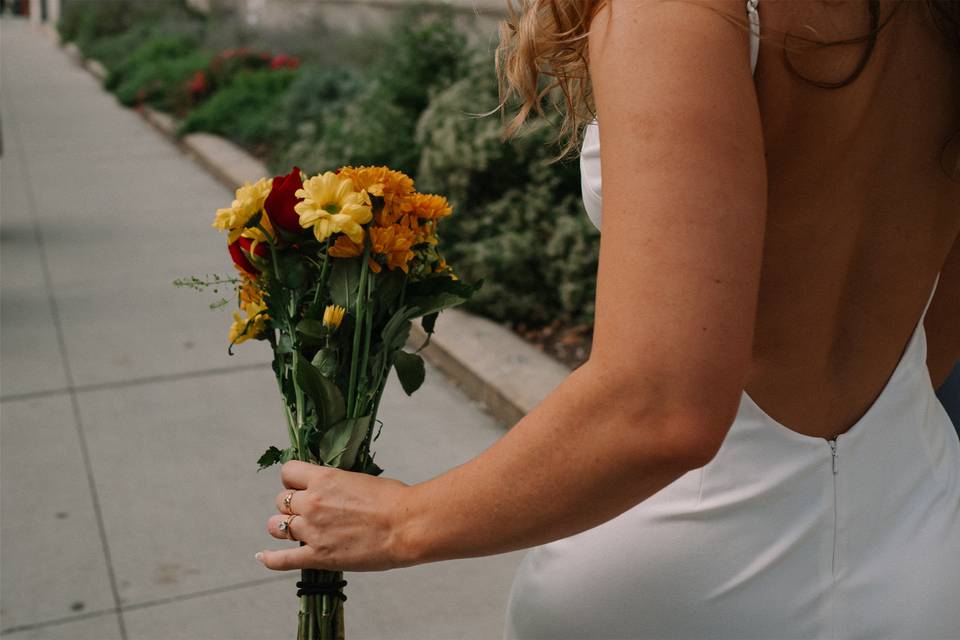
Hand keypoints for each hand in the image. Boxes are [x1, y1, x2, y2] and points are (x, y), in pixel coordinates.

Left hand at [256, 460, 415, 571]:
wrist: (406, 526)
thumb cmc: (393, 500)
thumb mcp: (360, 480)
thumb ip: (337, 485)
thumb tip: (332, 491)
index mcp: (324, 479)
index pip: (288, 472)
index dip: (293, 480)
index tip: (300, 485)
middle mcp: (312, 502)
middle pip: (281, 501)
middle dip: (291, 505)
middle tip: (307, 511)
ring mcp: (312, 530)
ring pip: (277, 527)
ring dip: (284, 527)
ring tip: (293, 530)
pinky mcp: (317, 556)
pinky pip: (282, 559)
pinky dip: (270, 558)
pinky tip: (262, 557)